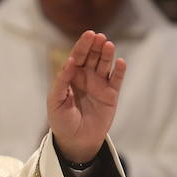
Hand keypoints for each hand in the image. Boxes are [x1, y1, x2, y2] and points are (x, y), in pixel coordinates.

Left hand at [46, 30, 126, 163]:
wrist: (75, 141)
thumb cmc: (62, 121)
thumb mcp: (55, 101)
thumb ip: (61, 82)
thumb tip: (70, 62)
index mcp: (71, 76)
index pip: (78, 56)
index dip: (83, 45)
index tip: (88, 35)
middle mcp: (86, 77)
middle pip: (92, 57)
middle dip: (95, 46)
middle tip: (99, 37)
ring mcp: (99, 85)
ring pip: (105, 65)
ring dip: (107, 54)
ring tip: (109, 45)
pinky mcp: (111, 95)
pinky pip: (116, 80)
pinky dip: (119, 71)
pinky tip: (121, 62)